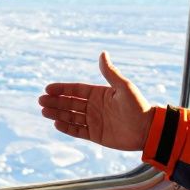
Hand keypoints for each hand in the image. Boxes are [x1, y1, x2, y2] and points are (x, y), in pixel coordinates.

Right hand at [39, 52, 155, 150]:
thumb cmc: (138, 107)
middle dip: (55, 102)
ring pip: (71, 116)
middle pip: (70, 103)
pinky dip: (67, 128)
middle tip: (41, 101)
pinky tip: (56, 123)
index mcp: (99, 94)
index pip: (76, 90)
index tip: (48, 89)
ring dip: (57, 113)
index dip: (62, 89)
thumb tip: (102, 53)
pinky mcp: (96, 135)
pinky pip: (77, 131)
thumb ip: (110, 73)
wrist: (147, 130)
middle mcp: (94, 107)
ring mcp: (94, 121)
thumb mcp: (124, 87)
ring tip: (44, 111)